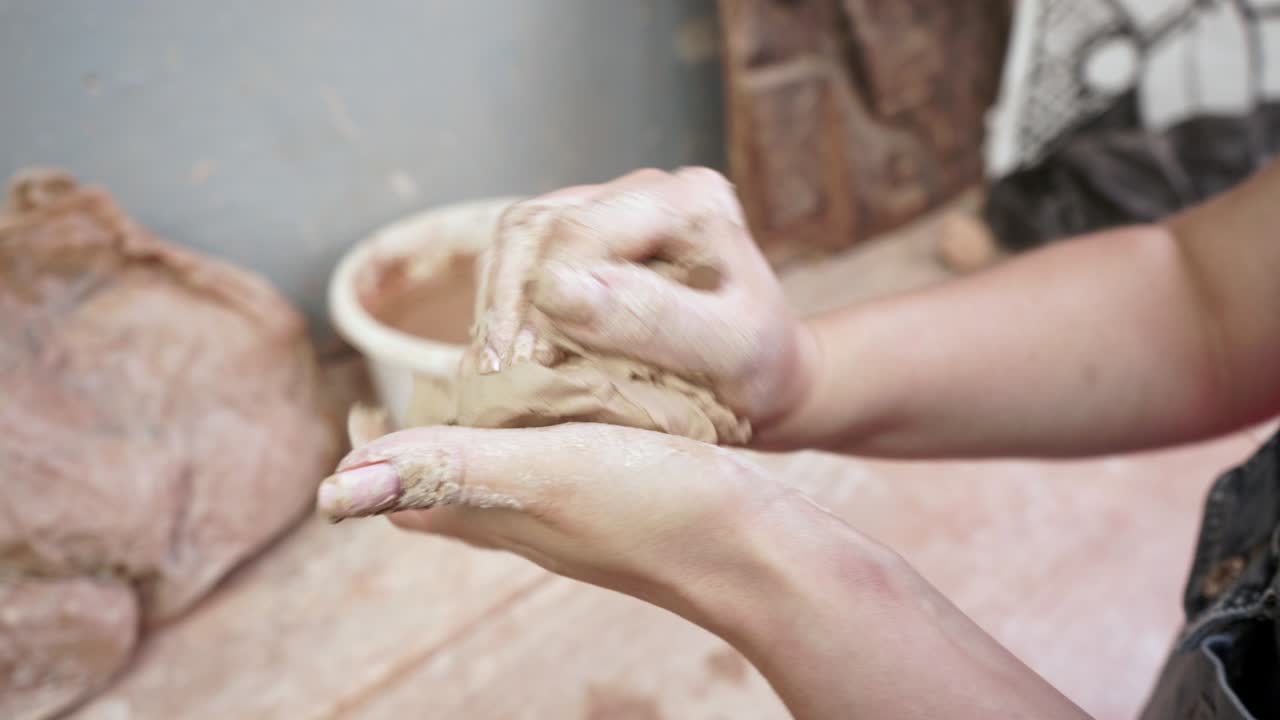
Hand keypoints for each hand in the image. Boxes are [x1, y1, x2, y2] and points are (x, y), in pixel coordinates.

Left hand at [318, 422, 786, 606]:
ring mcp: (579, 513)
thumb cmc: (653, 509)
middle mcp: (531, 520)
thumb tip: (336, 490)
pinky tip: (576, 395)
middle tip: (419, 383)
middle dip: (425, 441)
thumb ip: (451, 468)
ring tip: (488, 378)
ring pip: (509, 474)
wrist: (755, 549)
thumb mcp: (545, 473)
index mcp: (498, 516)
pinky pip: (565, 459)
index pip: (411, 499)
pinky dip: (549, 425)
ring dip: (485, 431)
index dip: (375, 459)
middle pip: (454, 488)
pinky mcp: (625, 495)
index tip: (361, 408)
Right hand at [468, 167, 816, 430]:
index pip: (581, 232)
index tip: (530, 367)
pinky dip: (505, 307)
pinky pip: (520, 256)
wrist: (764, 378)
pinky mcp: (585, 235)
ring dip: (498, 304)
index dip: (541, 299)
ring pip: (517, 236)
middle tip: (500, 377)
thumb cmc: (756, 368)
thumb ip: (653, 317)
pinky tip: (507, 356)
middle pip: (537, 226)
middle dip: (510, 304)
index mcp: (691, 201)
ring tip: (497, 371)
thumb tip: (556, 289)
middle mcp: (648, 188)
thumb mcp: (726, 349)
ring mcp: (611, 205)